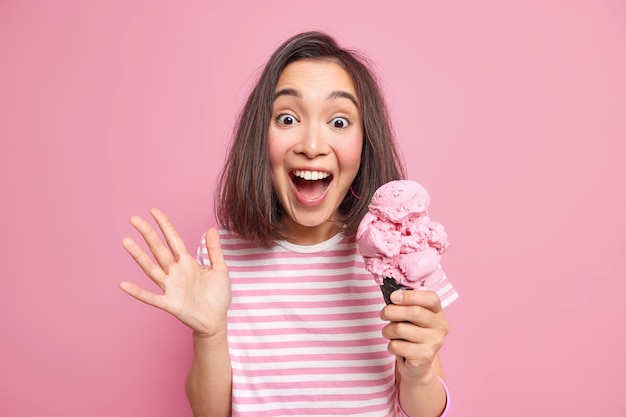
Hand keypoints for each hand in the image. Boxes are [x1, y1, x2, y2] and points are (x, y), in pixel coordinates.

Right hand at [120, 208, 230, 337]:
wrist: (217, 321)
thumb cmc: (217, 296)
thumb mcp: (220, 269)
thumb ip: (215, 250)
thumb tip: (212, 229)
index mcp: (188, 263)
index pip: (173, 240)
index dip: (165, 225)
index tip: (154, 211)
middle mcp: (176, 272)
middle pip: (159, 249)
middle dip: (148, 234)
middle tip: (134, 219)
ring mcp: (171, 287)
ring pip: (151, 268)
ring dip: (139, 256)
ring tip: (126, 241)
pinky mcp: (170, 304)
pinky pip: (151, 297)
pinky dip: (137, 292)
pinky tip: (123, 285)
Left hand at [380, 289, 448, 381]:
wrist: (417, 365)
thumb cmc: (411, 334)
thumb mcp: (412, 317)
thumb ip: (406, 305)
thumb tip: (393, 296)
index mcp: (438, 312)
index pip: (431, 298)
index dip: (410, 296)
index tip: (393, 297)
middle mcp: (440, 327)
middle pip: (414, 312)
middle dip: (392, 311)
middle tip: (383, 314)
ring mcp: (434, 343)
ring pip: (401, 329)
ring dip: (387, 330)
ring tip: (388, 333)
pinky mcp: (424, 357)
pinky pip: (398, 346)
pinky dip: (390, 346)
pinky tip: (395, 347)